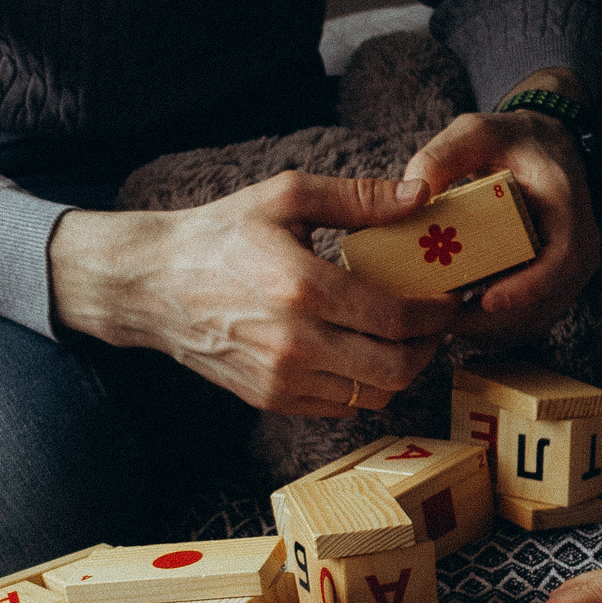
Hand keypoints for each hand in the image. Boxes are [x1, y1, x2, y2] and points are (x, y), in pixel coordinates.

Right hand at [50, 171, 457, 415]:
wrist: (150, 284)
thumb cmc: (219, 233)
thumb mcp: (285, 196)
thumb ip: (358, 198)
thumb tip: (419, 196)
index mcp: (303, 288)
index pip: (398, 319)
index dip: (437, 315)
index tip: (451, 300)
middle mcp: (294, 343)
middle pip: (395, 369)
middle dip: (430, 349)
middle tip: (437, 325)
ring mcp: (281, 379)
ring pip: (372, 396)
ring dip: (401, 371)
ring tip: (405, 339)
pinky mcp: (270, 399)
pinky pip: (341, 406)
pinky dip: (364, 385)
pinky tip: (362, 352)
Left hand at [402, 71, 596, 343]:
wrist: (542, 149)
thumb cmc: (510, 140)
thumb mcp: (476, 130)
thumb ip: (442, 155)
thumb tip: (415, 193)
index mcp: (567, 206)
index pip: (564, 258)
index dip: (529, 287)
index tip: (487, 300)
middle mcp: (579, 244)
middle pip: (546, 301)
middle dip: (495, 319)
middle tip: (442, 323)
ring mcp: (568, 270)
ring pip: (536, 317)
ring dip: (491, 328)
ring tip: (442, 324)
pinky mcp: (553, 285)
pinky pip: (527, 318)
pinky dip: (494, 327)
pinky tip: (456, 321)